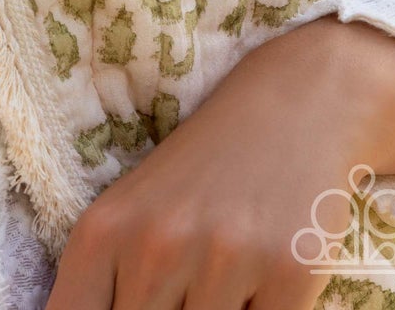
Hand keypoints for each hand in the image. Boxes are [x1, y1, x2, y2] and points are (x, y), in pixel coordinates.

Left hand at [43, 14, 394, 309]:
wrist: (293, 104)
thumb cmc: (199, 173)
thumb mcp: (131, 216)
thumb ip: (108, 285)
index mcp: (101, 233)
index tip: (126, 304)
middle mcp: (155, 245)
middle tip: (183, 285)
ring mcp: (223, 259)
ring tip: (221, 279)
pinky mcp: (289, 273)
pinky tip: (260, 285)